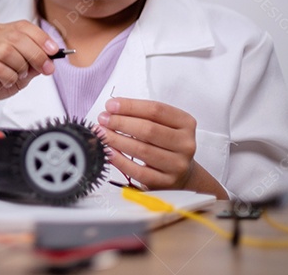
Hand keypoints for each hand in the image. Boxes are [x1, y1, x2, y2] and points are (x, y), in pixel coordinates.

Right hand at [0, 20, 58, 115]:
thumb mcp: (16, 74)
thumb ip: (31, 65)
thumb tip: (49, 59)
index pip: (23, 26)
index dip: (42, 37)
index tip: (55, 51)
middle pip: (18, 37)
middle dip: (37, 54)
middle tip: (46, 69)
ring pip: (9, 50)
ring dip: (21, 66)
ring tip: (19, 77)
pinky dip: (9, 76)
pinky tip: (7, 82)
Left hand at [98, 97, 220, 193]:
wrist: (184, 173)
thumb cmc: (166, 142)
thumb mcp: (162, 123)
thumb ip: (140, 114)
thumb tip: (112, 109)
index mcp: (186, 123)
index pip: (156, 110)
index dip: (130, 106)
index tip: (110, 105)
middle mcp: (185, 144)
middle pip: (148, 129)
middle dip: (120, 122)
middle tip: (103, 119)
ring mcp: (177, 165)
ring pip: (142, 150)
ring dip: (116, 140)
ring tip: (102, 133)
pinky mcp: (165, 182)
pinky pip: (138, 171)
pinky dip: (120, 160)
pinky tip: (108, 152)